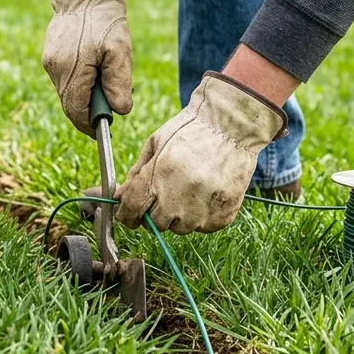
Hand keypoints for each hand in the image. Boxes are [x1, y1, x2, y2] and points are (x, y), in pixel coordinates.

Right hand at [41, 0, 132, 135]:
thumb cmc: (105, 20)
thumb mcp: (120, 52)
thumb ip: (119, 84)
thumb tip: (120, 111)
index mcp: (71, 71)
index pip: (76, 111)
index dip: (89, 125)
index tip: (102, 131)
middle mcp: (55, 69)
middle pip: (69, 104)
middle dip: (87, 111)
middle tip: (108, 108)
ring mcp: (49, 61)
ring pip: (66, 92)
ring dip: (83, 95)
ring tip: (104, 81)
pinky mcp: (49, 55)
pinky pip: (63, 78)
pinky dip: (77, 82)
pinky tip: (93, 69)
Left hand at [115, 71, 287, 233]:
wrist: (233, 124)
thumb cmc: (191, 129)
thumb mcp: (156, 143)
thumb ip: (136, 174)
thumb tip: (120, 197)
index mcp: (159, 176)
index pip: (132, 211)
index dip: (126, 214)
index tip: (128, 213)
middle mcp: (180, 198)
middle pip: (155, 224)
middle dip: (154, 212)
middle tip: (166, 191)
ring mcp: (203, 210)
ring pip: (180, 228)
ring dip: (179, 215)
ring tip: (190, 187)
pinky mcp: (223, 216)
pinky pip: (203, 227)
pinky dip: (202, 215)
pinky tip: (207, 191)